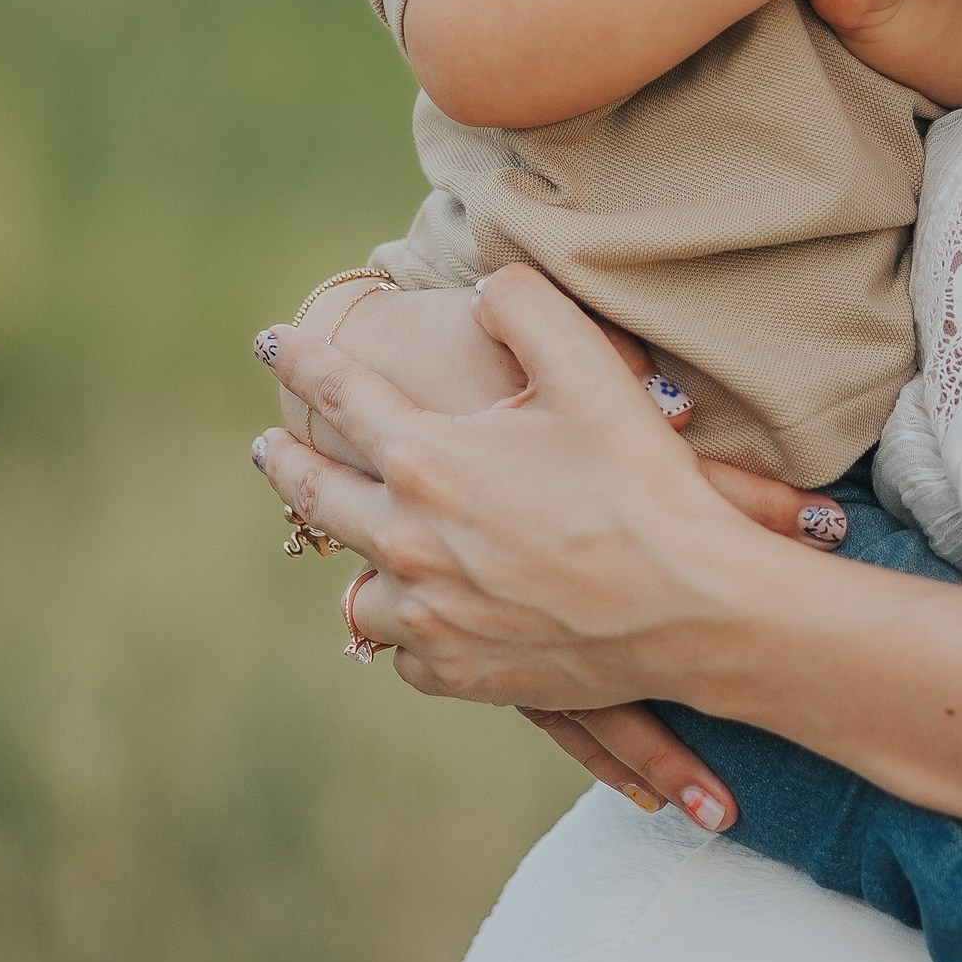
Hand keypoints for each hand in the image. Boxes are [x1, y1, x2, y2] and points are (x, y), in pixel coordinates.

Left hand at [252, 269, 802, 712]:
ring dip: (356, 561)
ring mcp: (430, 615)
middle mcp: (409, 542)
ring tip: (358, 546)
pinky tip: (426, 618)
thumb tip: (484, 291)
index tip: (272, 342)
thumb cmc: (643, 485)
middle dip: (288, 463)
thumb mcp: (591, 370)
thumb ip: (526, 307)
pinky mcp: (463, 670)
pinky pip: (407, 653)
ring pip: (358, 591)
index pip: (340, 396)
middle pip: (318, 495)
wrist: (691, 606)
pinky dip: (410, 631)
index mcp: (427, 461)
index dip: (303, 362)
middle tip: (270, 446)